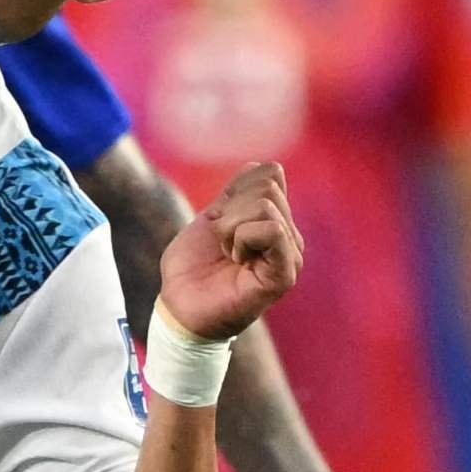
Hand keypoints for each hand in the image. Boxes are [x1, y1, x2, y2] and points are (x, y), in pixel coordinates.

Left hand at [157, 160, 300, 342]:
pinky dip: (243, 238)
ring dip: (232, 227)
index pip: (270, 174)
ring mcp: (290, 253)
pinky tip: (236, 260)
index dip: (236, 189)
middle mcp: (288, 235)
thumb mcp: (212, 218)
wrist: (180, 306)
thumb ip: (237, 193)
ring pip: (267, 206)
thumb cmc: (192, 268)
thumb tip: (264, 165)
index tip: (219, 219)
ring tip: (229, 254)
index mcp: (272, 220)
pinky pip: (274, 231)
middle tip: (222, 242)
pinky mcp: (285, 273)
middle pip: (268, 186)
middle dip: (231, 209)